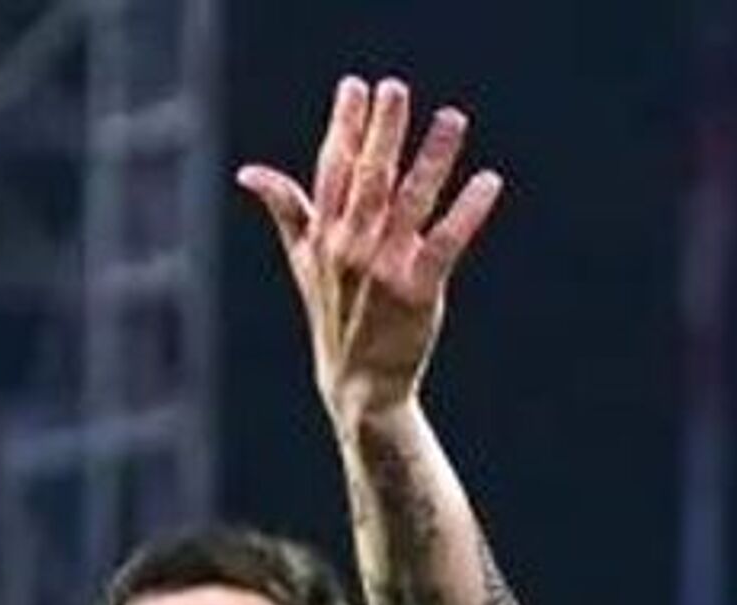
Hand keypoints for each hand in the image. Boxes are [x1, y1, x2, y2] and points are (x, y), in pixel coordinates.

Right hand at [235, 75, 504, 421]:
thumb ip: (285, 210)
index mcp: (325, 236)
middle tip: (396, 89)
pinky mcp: (418, 292)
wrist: (357, 385)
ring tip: (453, 118)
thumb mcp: (302, 262)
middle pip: (369, 177)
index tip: (356, 87)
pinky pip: (445, 244)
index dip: (345, 126)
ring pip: (411, 202)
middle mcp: (351, 248)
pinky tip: (488, 181)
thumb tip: (248, 172)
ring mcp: (384, 270)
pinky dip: (467, 212)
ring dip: (433, 158)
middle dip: (382, 131)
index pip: (333, 169)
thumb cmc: (334, 316)